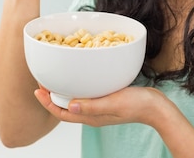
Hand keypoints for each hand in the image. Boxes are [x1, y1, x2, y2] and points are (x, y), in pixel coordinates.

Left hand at [34, 85, 165, 127]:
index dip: (47, 103)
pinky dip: (77, 87)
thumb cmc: (137, 105)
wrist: (156, 107)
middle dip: (51, 96)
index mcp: (91, 117)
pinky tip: (78, 77)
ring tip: (55, 78)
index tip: (38, 90)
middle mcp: (92, 114)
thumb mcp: (113, 103)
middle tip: (42, 81)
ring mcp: (99, 107)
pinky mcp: (106, 100)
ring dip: (62, 91)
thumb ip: (92, 106)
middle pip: (64, 107)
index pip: (62, 113)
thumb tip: (70, 105)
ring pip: (74, 101)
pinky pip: (85, 95)